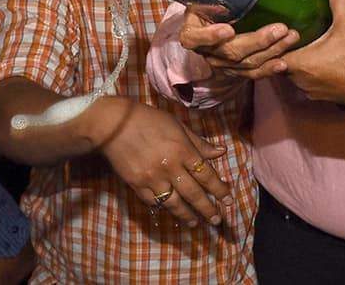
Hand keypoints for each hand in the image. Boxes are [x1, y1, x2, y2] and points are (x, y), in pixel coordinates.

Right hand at [92, 97, 230, 227]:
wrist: (114, 125)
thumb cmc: (150, 120)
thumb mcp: (178, 126)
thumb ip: (199, 143)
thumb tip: (221, 152)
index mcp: (183, 151)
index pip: (206, 175)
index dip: (219, 190)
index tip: (229, 200)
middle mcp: (170, 168)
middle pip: (193, 193)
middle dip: (207, 209)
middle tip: (217, 220)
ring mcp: (153, 179)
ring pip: (174, 203)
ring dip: (187, 215)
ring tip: (195, 223)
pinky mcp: (137, 185)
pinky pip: (153, 202)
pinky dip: (163, 208)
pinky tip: (171, 212)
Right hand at [179, 0, 298, 78]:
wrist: (227, 7)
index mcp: (195, 25)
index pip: (193, 37)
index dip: (208, 36)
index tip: (228, 29)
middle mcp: (207, 48)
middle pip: (229, 51)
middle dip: (257, 41)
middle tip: (280, 28)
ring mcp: (223, 62)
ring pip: (245, 63)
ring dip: (270, 52)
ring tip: (291, 37)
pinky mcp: (238, 70)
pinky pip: (253, 74)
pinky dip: (269, 70)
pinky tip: (284, 63)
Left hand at [282, 0, 344, 109]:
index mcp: (300, 64)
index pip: (272, 50)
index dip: (274, 36)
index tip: (280, 23)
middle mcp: (300, 81)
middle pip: (281, 60)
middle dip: (286, 44)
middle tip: (292, 27)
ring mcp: (311, 91)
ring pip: (294, 71)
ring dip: (298, 57)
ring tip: (305, 39)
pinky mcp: (323, 96)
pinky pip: (308, 80)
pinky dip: (310, 68)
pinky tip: (321, 56)